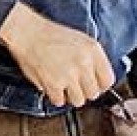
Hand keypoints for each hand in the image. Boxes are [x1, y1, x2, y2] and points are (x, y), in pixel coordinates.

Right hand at [0, 4, 115, 107]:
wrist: (28, 33)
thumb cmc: (50, 35)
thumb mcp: (80, 40)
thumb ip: (92, 59)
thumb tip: (98, 78)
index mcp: (93, 50)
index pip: (108, 80)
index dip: (100, 85)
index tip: (93, 85)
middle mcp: (84, 63)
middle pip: (93, 93)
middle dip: (84, 91)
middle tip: (75, 85)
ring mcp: (69, 74)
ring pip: (79, 101)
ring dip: (70, 96)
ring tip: (63, 86)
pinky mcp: (53, 84)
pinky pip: (60, 101)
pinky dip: (55, 96)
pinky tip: (52, 85)